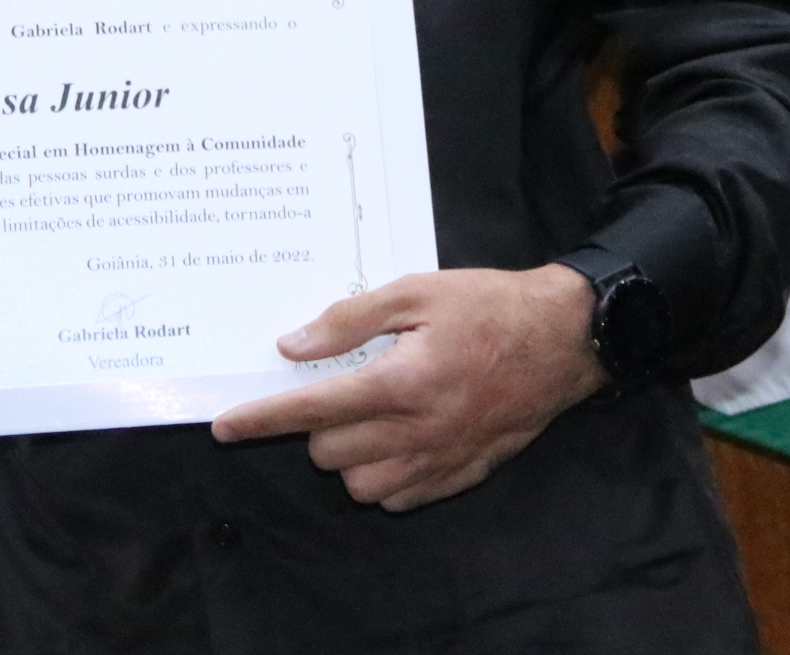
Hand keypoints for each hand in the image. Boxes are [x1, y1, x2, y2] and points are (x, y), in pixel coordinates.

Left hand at [209, 265, 602, 510]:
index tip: (225, 426)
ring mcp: (441, 459)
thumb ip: (351, 320)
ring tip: (369, 416)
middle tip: (339, 387)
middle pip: (330, 452)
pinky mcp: (463, 474)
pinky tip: (398, 439)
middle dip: (319, 424)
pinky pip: (400, 498)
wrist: (564, 338)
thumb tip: (293, 346)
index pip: (312, 411)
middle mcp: (417, 430)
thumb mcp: (417, 291)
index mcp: (400, 382)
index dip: (261, 420)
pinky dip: (386, 476)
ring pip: (360, 485)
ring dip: (350, 455)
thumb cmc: (488, 306)